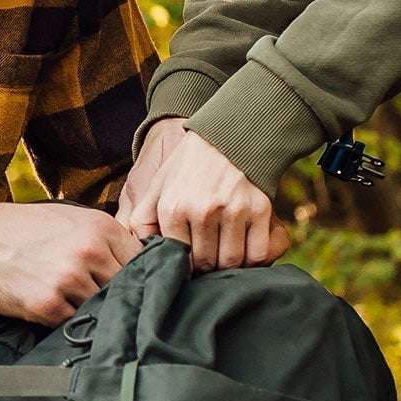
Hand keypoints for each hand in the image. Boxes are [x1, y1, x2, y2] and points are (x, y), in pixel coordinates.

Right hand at [0, 202, 147, 324]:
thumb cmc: (21, 229)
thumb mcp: (69, 219)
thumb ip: (104, 239)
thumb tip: (138, 264)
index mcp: (101, 228)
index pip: (142, 263)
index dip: (137, 277)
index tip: (131, 287)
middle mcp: (89, 252)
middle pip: (126, 289)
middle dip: (116, 298)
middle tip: (103, 302)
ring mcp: (69, 279)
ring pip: (102, 309)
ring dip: (90, 311)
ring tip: (70, 302)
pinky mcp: (48, 305)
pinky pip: (73, 323)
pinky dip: (66, 321)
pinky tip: (51, 308)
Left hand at [120, 121, 287, 272]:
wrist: (229, 135)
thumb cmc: (189, 166)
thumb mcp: (158, 186)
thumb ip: (142, 219)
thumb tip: (139, 252)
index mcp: (173, 207)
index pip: (179, 260)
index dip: (185, 265)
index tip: (189, 259)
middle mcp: (203, 210)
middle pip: (205, 264)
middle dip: (206, 265)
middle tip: (208, 257)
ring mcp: (234, 210)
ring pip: (231, 262)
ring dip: (229, 263)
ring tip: (224, 252)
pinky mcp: (260, 209)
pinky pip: (258, 253)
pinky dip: (253, 259)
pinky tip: (245, 249)